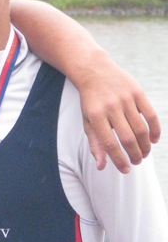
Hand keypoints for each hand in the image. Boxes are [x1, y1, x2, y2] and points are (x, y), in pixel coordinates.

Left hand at [76, 53, 160, 172]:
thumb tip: (101, 166)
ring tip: (144, 154)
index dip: (118, 159)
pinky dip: (155, 129)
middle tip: (136, 162)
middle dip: (134, 154)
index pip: (109, 143)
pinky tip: (154, 140)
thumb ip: (95, 143)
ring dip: (145, 145)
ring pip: (141, 128)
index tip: (125, 170)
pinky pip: (150, 115)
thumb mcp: (86, 121)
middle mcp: (111, 108)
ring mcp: (125, 99)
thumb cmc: (90, 101)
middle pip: (127, 138)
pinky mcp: (138, 93)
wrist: (95, 71)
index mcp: (95, 116)